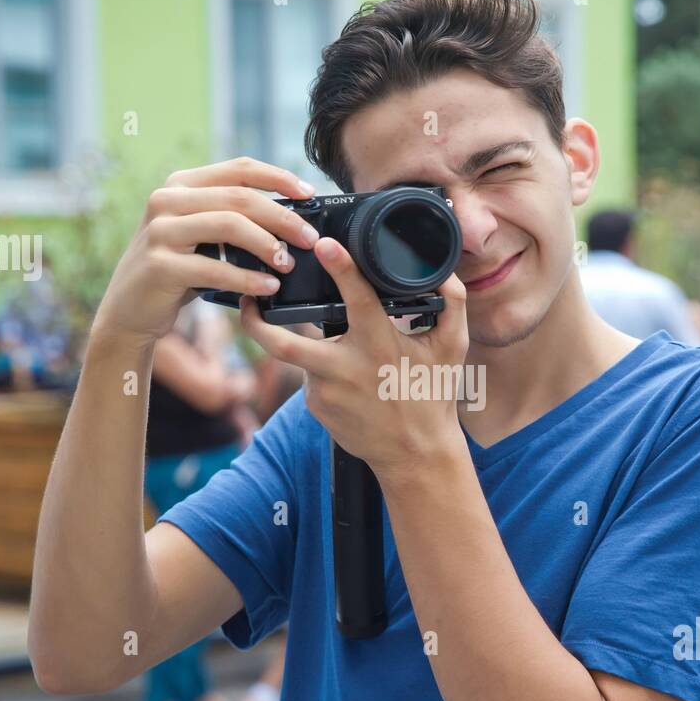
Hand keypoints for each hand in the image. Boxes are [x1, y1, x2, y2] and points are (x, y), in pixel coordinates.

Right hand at [91, 157, 320, 346]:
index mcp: (180, 185)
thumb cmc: (177, 271)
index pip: (238, 168)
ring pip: (229, 226)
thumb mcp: (200, 236)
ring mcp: (160, 231)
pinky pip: (215, 269)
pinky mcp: (160, 266)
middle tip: (310, 238)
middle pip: (240, 198)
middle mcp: (166, 200)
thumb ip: (232, 218)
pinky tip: (268, 288)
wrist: (130, 310)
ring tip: (288, 264)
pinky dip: (248, 279)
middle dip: (283, 217)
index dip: (278, 178)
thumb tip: (292, 218)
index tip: (309, 193)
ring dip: (267, 245)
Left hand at [239, 236, 469, 481]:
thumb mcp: (452, 347)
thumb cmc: (433, 396)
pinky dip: (324, 371)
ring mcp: (325, 391)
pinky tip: (347, 380)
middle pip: (283, 343)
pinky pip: (311, 378)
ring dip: (311, 346)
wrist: (415, 455)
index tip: (323, 245)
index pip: (356, 298)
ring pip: (302, 355)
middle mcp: (345, 368)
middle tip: (247, 298)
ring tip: (332, 347)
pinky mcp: (316, 407)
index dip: (340, 268)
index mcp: (378, 344)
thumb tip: (444, 271)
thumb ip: (451, 304)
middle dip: (255, 321)